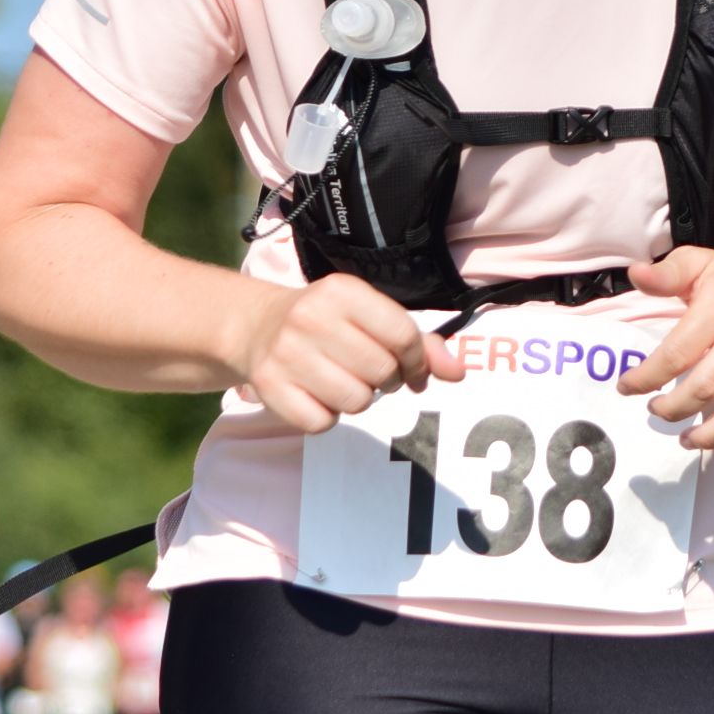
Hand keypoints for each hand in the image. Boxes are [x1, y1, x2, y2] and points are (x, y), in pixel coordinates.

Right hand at [230, 274, 466, 434]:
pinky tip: (316, 394)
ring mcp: (287, 353)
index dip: (416, 361)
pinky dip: (327, 415)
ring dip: (357, 399)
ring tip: (341, 380)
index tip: (410, 368)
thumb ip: (418, 341)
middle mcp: (311, 317)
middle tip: (367, 372)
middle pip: (382, 372)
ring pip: (356, 402)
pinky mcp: (270, 387)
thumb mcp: (369, 315)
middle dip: (385, 380)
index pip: (403, 335)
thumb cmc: (327, 322)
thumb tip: (457, 371)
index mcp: (342, 291)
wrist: (256, 326)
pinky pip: (323, 422)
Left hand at [619, 242, 713, 452]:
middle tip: (658, 412)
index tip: (628, 388)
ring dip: (713, 435)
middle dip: (675, 409)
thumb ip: (666, 274)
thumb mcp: (700, 262)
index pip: (678, 352)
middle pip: (710, 386)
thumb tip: (636, 275)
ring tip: (689, 439)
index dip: (647, 377)